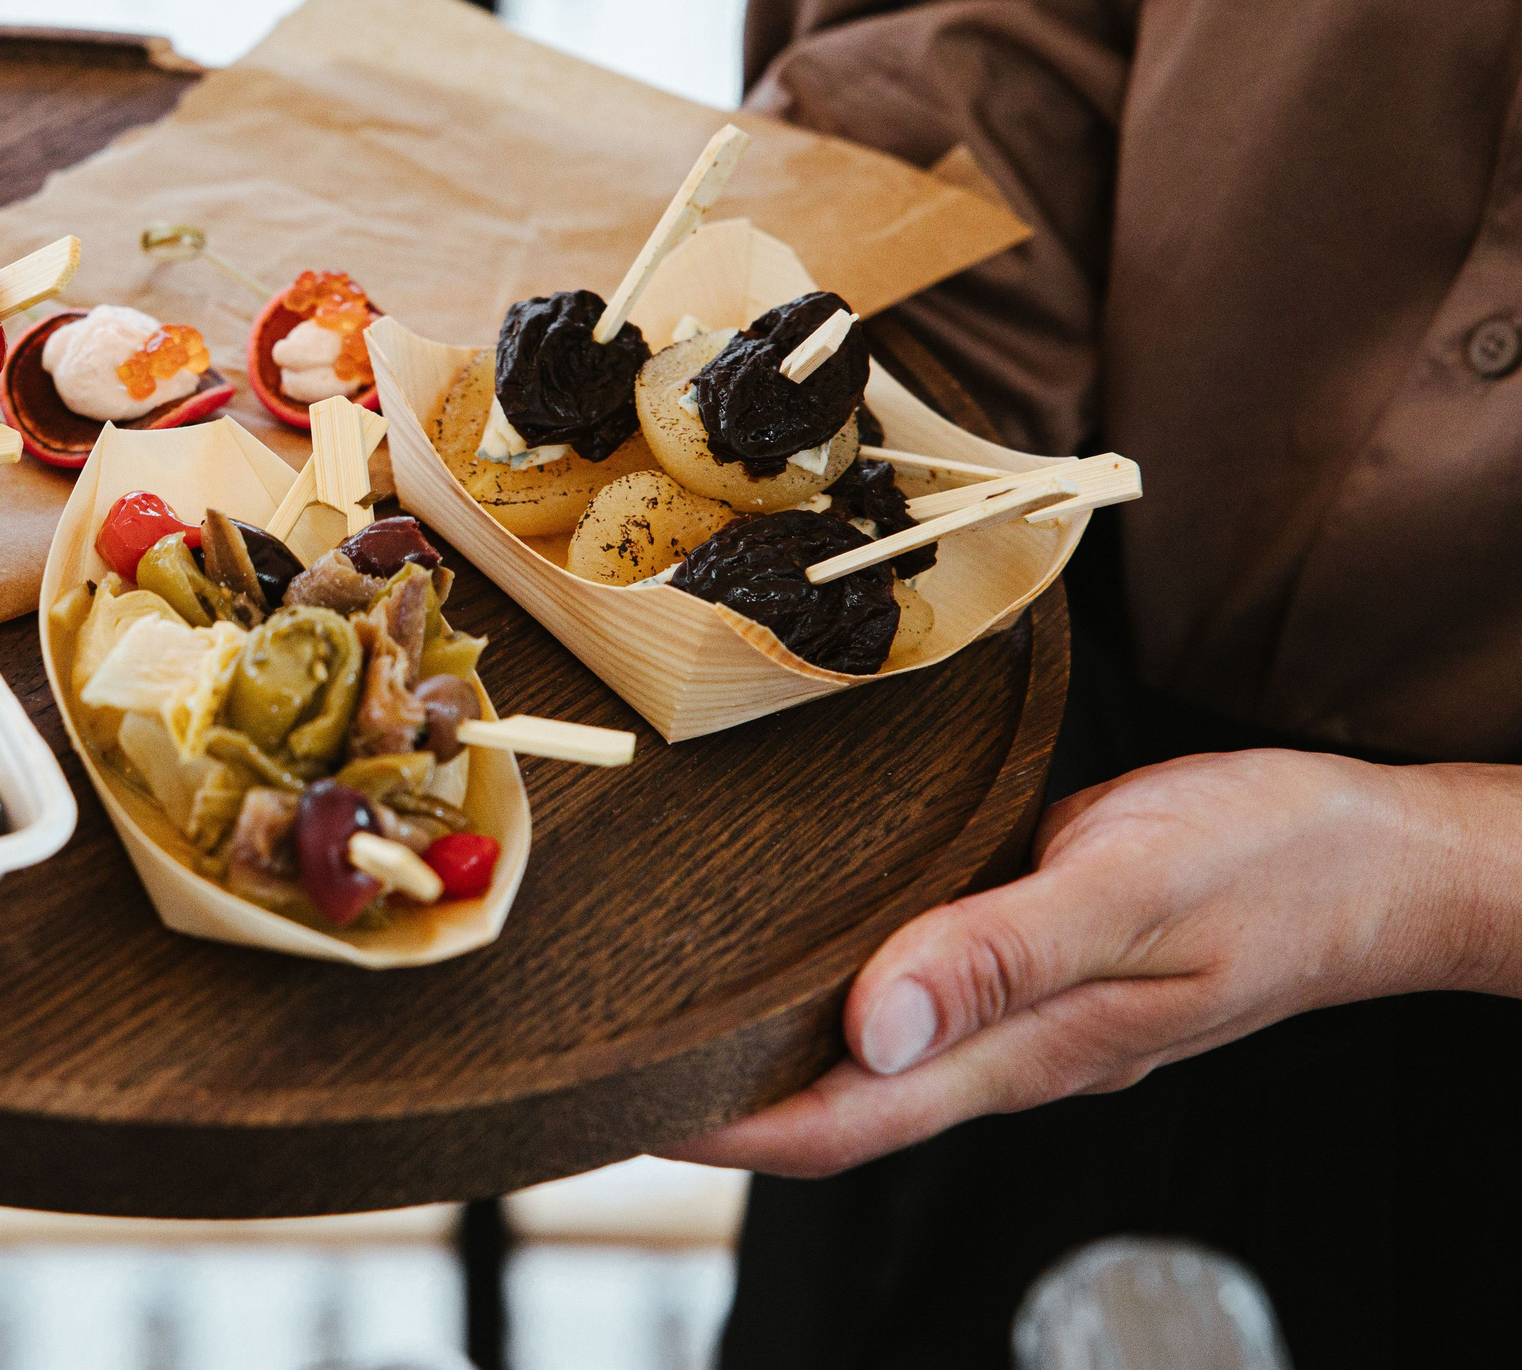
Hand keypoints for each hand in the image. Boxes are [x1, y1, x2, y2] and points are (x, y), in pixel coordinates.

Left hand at [663, 749, 1519, 1177]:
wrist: (1376, 857)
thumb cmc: (1270, 866)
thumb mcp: (1134, 892)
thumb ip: (1003, 958)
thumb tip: (873, 1028)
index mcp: (1024, 1052)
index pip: (840, 1123)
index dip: (725, 1129)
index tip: (625, 1106)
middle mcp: (1007, 1048)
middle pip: (836, 1101)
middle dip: (721, 1097)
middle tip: (610, 1058)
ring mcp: (1021, 1012)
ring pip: (871, 1051)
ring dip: (771, 1041)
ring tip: (665, 1008)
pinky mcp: (1030, 957)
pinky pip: (916, 988)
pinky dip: (839, 981)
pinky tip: (794, 943)